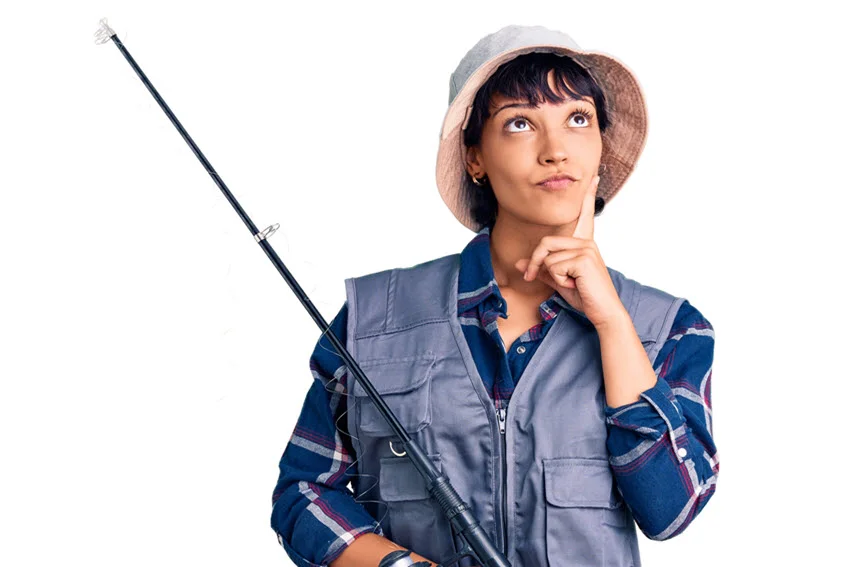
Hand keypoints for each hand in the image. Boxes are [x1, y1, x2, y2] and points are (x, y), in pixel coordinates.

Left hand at [515, 175, 627, 327]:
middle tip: (530, 278)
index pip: (584, 217)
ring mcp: (587, 249)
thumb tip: (519, 263)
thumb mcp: (559, 281)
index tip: (594, 178)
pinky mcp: (584, 258)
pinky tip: (576, 285)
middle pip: (545, 242)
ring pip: (548, 257)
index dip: (588, 197)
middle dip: (534, 262)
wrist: (603, 313)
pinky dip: (559, 280)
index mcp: (584, 244)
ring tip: (570, 284)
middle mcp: (586, 243)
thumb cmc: (585, 297)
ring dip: (552, 276)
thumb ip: (541, 270)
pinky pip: (554, 266)